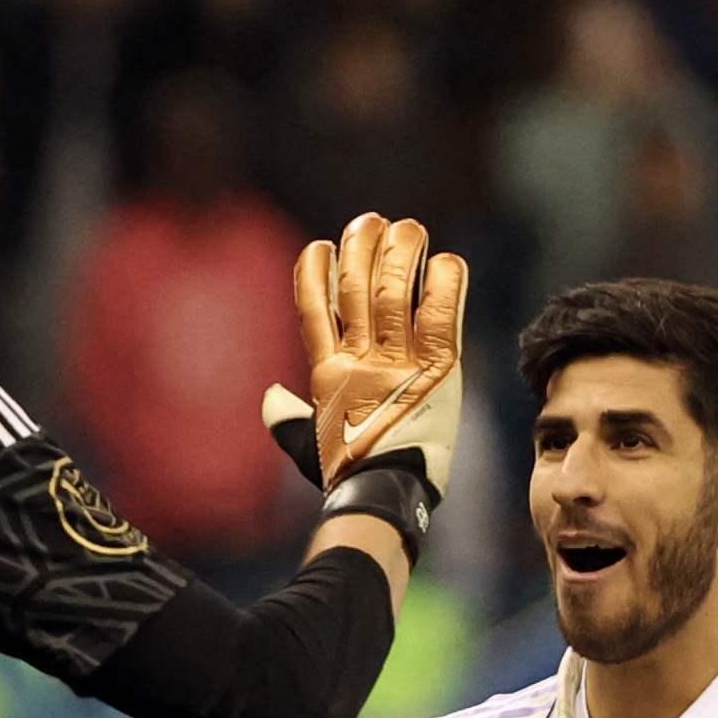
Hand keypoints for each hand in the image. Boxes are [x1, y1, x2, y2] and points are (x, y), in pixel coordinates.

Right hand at [283, 211, 470, 487]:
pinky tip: (446, 260)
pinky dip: (444, 284)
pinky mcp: (438, 368)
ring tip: (407, 227)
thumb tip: (270, 399)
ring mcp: (397, 361)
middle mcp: (359, 359)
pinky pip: (441, 314)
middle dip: (361, 249)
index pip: (313, 309)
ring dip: (400, 252)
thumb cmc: (348, 475)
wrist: (383, 494)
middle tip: (371, 223)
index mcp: (327, 373)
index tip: (319, 246)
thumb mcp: (310, 446)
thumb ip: (287, 419)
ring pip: (393, 290)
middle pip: (355, 288)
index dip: (314, 273)